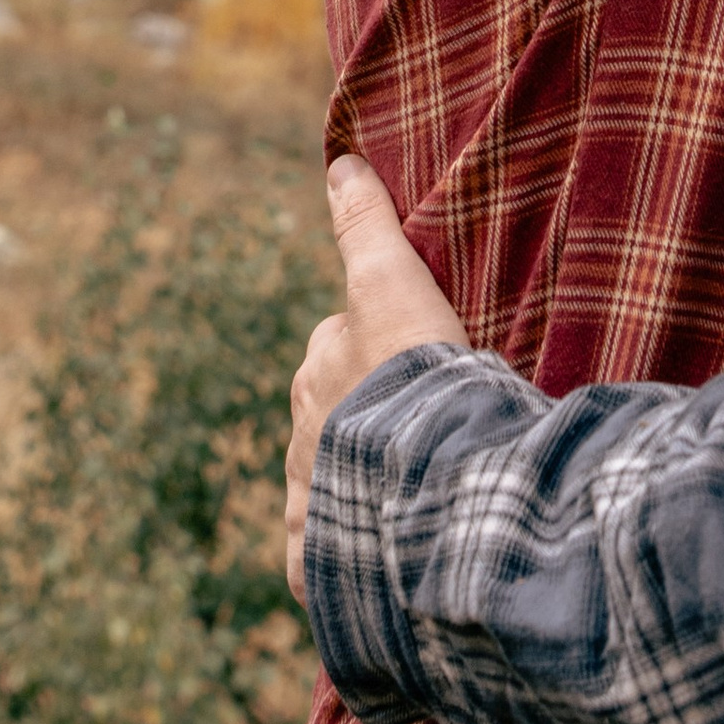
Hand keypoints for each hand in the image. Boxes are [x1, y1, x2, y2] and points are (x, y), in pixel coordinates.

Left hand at [285, 153, 468, 604]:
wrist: (418, 480)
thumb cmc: (411, 375)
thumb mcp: (394, 284)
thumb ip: (366, 225)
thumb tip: (339, 161)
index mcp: (318, 369)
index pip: (342, 346)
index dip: (384, 350)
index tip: (420, 362)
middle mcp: (301, 434)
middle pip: (333, 414)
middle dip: (364, 418)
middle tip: (422, 425)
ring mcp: (310, 501)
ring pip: (330, 484)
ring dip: (359, 486)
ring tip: (411, 492)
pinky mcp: (318, 562)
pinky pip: (324, 559)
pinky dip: (345, 558)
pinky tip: (378, 559)